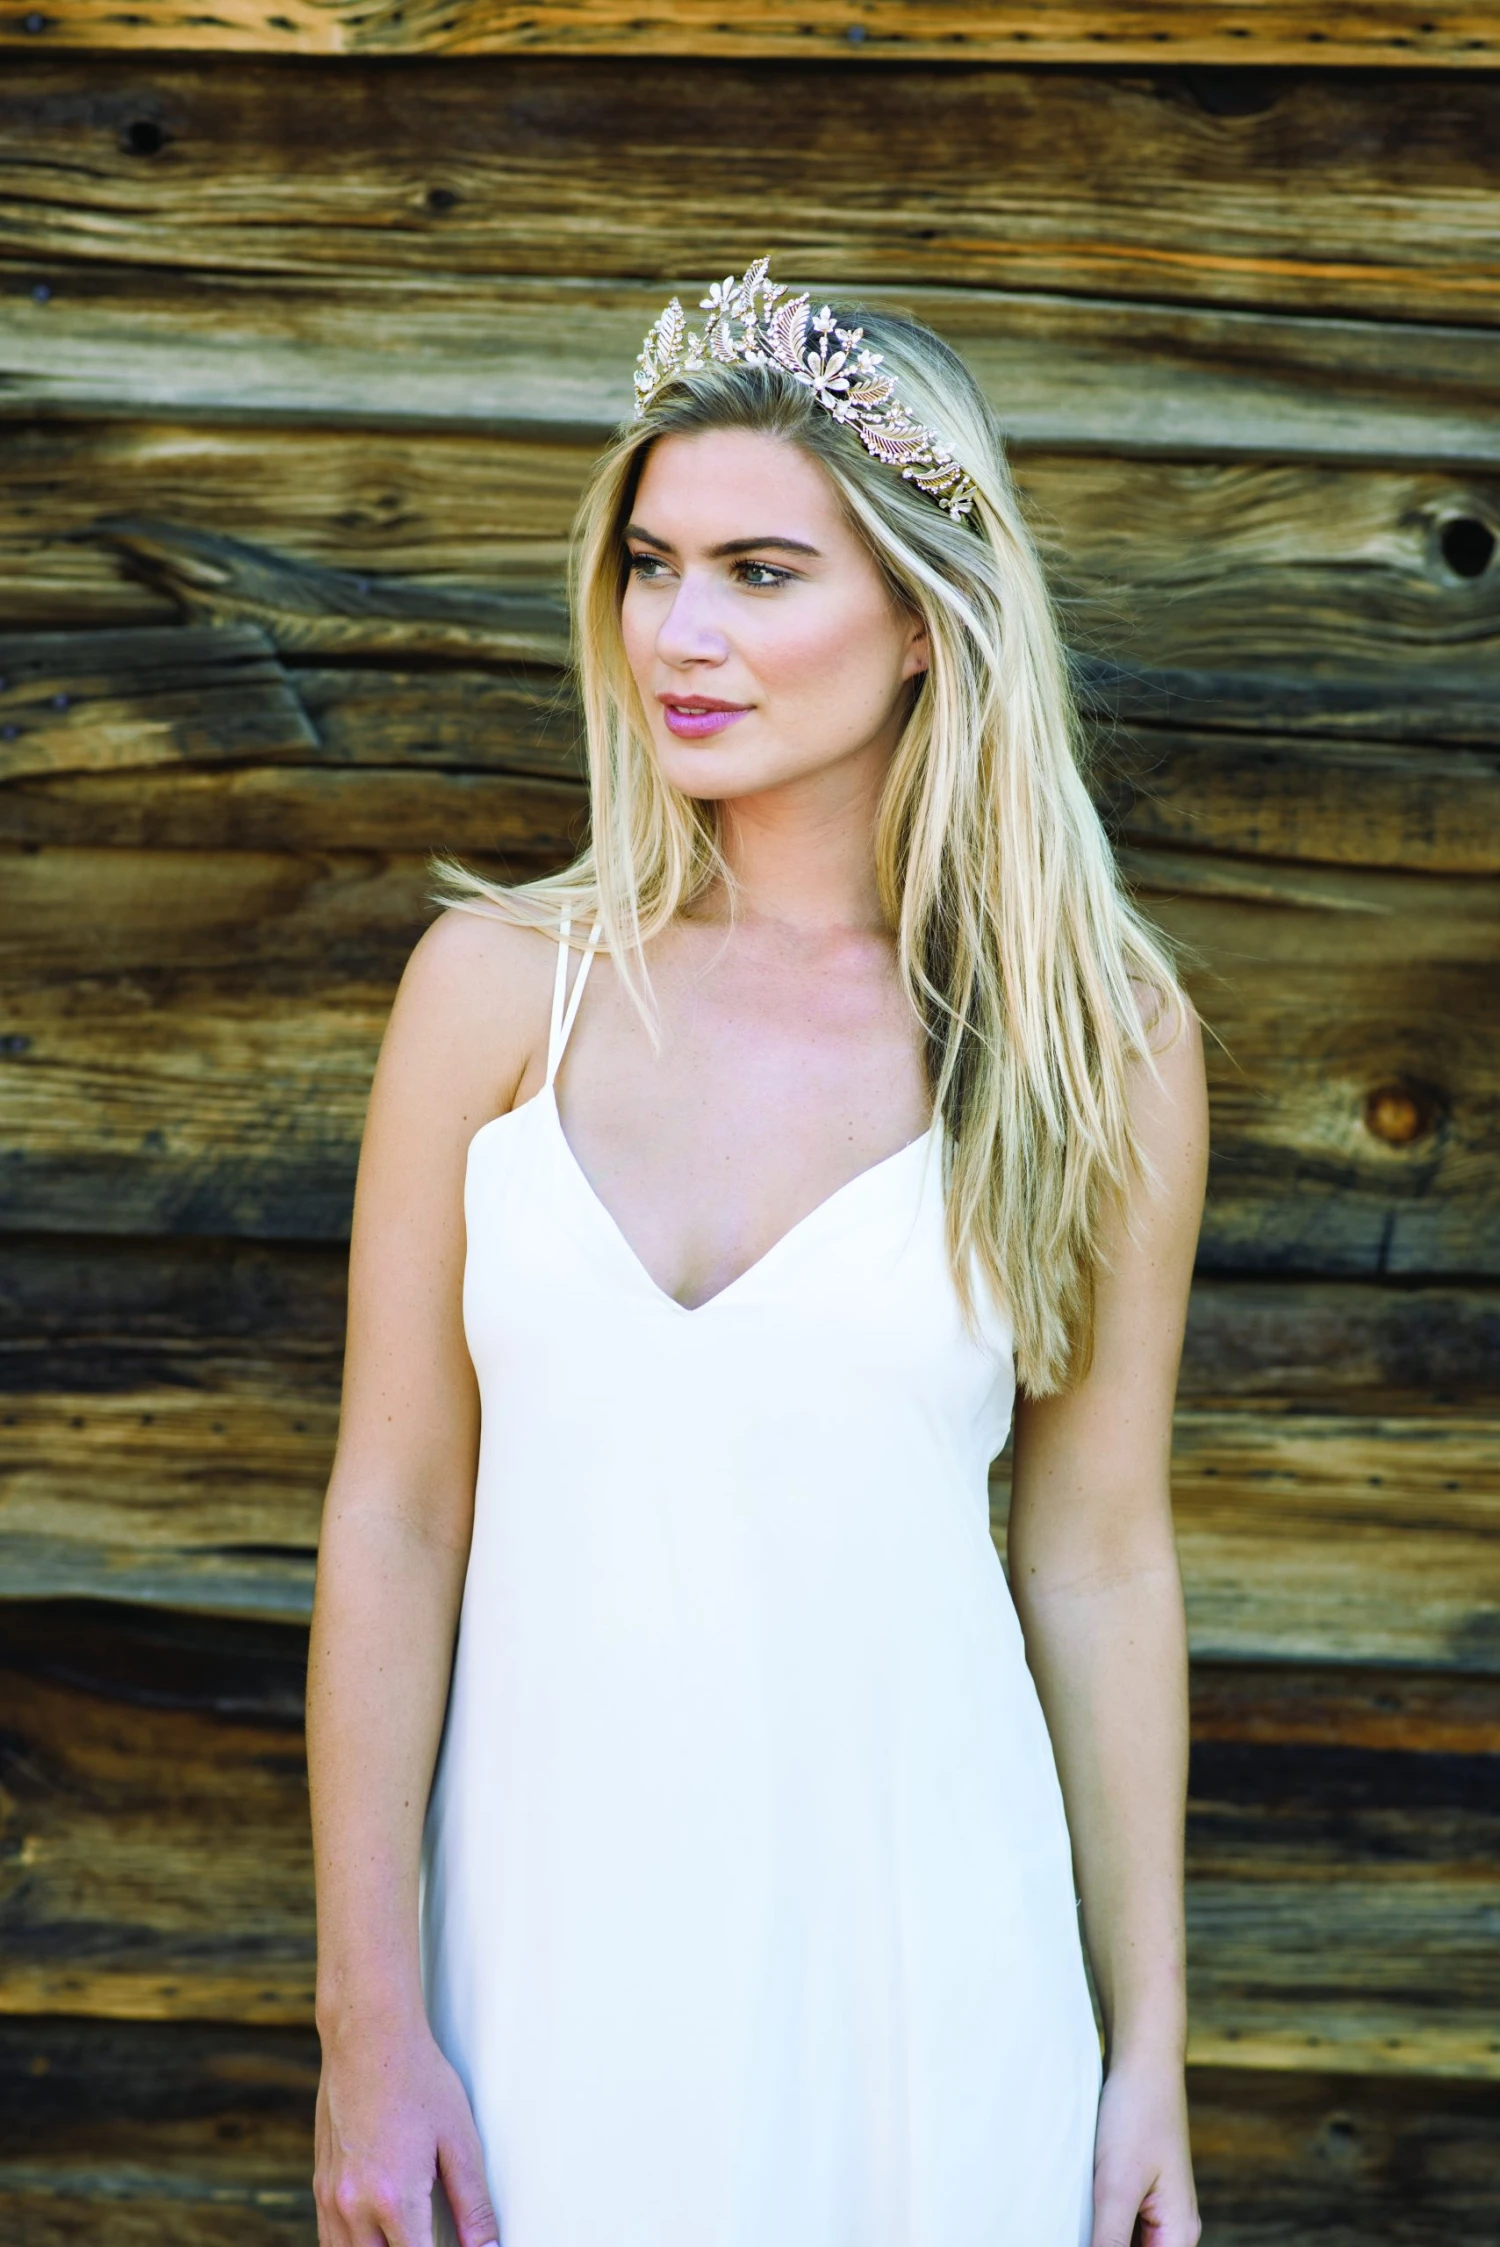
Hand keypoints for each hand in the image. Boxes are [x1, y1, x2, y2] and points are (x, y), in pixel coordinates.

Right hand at [314, 2013, 498, 2246]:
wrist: (368, 2038)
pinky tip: (377, 2238)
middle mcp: (354, 2205)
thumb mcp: (459, 2140)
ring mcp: (331, 2198)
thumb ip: (473, 2204)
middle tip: (430, 2236)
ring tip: (408, 2236)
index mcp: (393, 2198)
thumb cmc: (417, 2078)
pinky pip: (330, 2240)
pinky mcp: (320, 2185)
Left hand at [1091, 2052, 1199, 2246]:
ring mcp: (1156, 2209)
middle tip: (1072, 2224)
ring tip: (1072, 2216)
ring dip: (1097, 2237)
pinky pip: (1118, 2225)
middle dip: (1101, 2244)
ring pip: (1124, 2243)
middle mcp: (1173, 2229)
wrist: (1142, 2060)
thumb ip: (1109, 2242)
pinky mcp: (1137, 2191)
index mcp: (1179, 2235)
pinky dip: (1096, 2226)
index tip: (1087, 2238)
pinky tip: (1073, 2214)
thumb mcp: (1117, 2186)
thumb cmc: (1136, 2115)